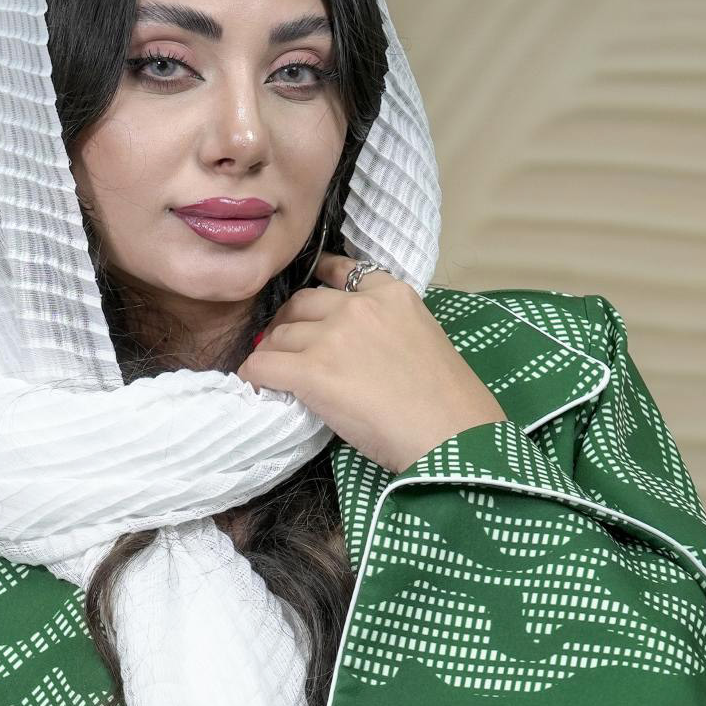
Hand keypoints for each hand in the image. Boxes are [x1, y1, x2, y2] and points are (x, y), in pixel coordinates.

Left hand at [235, 251, 504, 471]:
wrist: (452, 434)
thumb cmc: (448, 402)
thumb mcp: (424, 339)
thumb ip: (388, 327)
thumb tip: (356, 347)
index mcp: (391, 292)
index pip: (340, 270)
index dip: (317, 286)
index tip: (308, 305)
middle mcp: (358, 305)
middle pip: (301, 303)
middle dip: (288, 323)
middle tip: (285, 346)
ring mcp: (332, 335)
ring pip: (279, 335)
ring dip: (272, 352)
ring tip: (274, 372)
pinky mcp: (312, 370)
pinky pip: (263, 364)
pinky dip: (254, 374)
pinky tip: (256, 386)